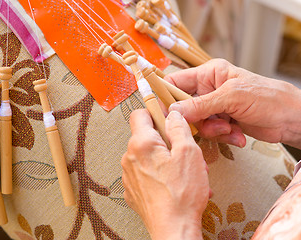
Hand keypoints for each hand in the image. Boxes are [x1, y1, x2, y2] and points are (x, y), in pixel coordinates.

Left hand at [121, 110, 208, 239]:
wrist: (173, 229)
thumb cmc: (181, 194)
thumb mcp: (189, 153)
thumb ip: (179, 128)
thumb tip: (173, 115)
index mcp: (141, 144)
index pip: (139, 114)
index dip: (155, 112)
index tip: (167, 117)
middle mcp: (129, 158)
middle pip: (146, 137)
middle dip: (165, 140)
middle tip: (182, 151)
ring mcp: (129, 176)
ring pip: (147, 156)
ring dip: (164, 159)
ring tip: (183, 173)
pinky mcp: (133, 190)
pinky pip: (145, 174)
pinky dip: (159, 174)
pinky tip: (174, 184)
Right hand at [166, 59, 300, 148]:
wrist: (292, 119)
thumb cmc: (267, 97)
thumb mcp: (231, 97)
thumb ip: (200, 105)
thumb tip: (172, 112)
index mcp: (208, 74)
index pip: (175, 82)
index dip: (165, 96)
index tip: (162, 114)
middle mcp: (208, 90)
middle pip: (183, 107)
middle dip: (194, 120)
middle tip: (205, 125)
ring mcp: (215, 107)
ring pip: (196, 123)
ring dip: (211, 130)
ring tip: (228, 129)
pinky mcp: (222, 122)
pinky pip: (210, 132)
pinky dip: (222, 136)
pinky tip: (237, 134)